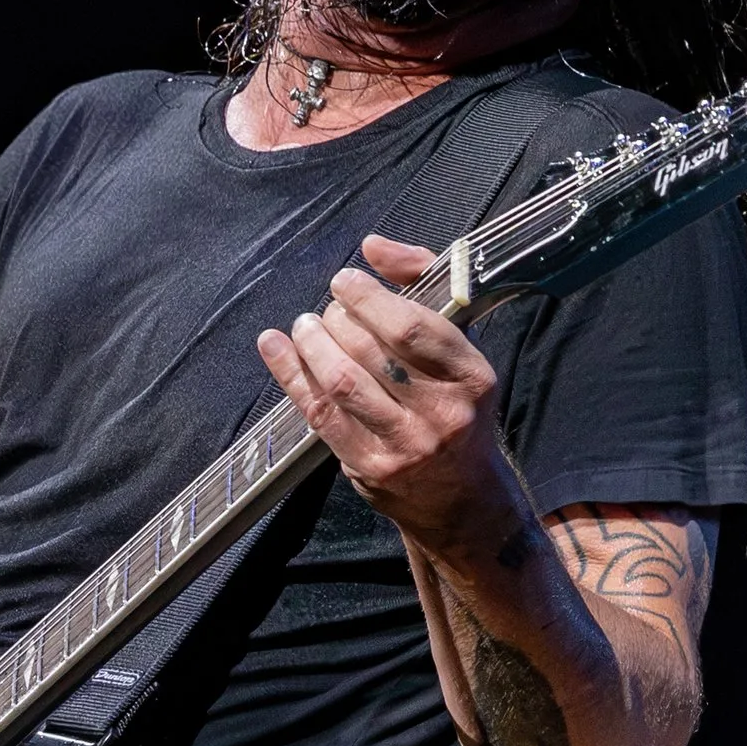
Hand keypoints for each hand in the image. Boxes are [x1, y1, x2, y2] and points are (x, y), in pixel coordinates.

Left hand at [255, 232, 524, 556]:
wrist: (461, 499)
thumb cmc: (456, 407)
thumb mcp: (458, 347)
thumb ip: (422, 285)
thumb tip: (372, 246)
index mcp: (471, 376)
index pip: (412, 327)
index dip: (368, 297)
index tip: (346, 281)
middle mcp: (442, 413)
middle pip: (371, 350)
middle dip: (338, 318)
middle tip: (328, 308)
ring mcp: (404, 445)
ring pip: (342, 382)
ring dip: (312, 344)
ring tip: (305, 326)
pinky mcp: (370, 468)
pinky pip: (320, 414)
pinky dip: (291, 375)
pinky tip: (274, 347)